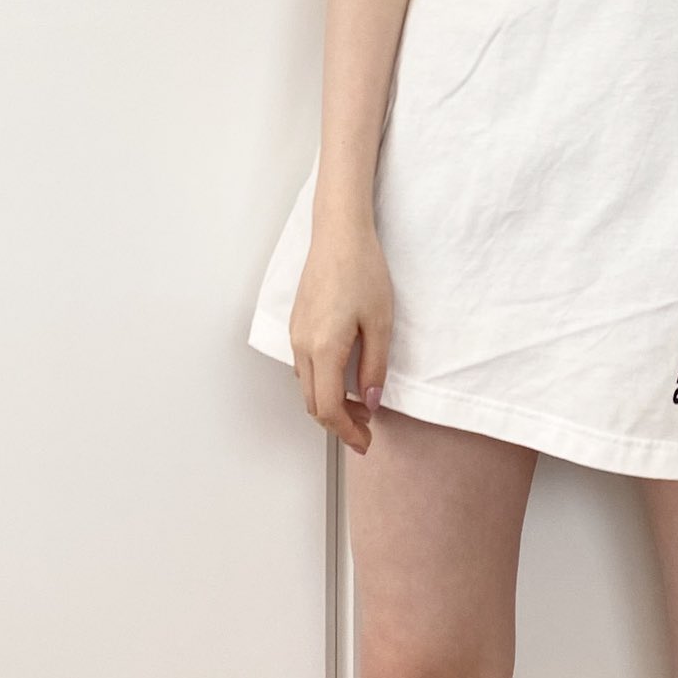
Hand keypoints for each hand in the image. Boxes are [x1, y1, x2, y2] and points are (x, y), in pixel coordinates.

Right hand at [288, 219, 391, 454]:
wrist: (339, 235)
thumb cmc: (362, 272)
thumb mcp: (381, 323)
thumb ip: (375, 366)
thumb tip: (370, 401)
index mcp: (324, 349)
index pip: (328, 408)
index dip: (346, 432)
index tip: (364, 442)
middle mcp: (303, 346)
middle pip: (313, 403)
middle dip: (338, 424)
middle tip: (366, 430)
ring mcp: (296, 335)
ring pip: (306, 387)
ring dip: (330, 404)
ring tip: (360, 405)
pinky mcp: (297, 325)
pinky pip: (305, 368)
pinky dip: (322, 384)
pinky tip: (345, 378)